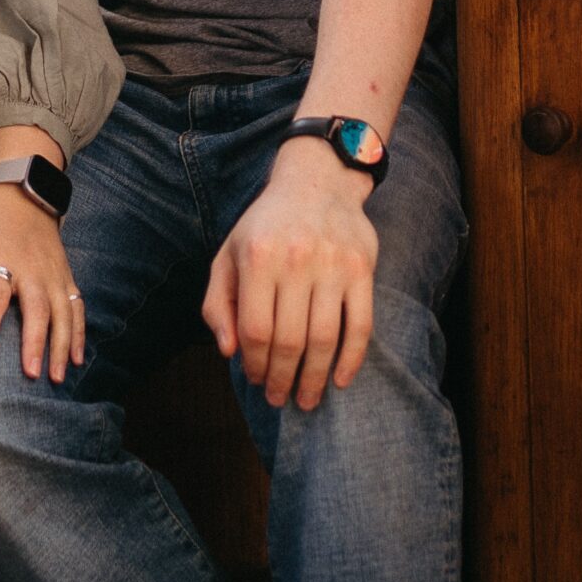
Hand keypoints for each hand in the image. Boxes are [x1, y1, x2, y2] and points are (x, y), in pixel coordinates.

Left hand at [0, 185, 82, 382]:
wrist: (21, 193)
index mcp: (0, 260)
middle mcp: (31, 268)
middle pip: (37, 308)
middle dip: (34, 342)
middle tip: (30, 375)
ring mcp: (53, 273)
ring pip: (63, 312)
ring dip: (62, 345)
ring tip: (57, 378)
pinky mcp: (66, 276)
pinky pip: (77, 307)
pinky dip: (79, 333)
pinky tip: (77, 359)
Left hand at [203, 140, 378, 412]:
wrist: (316, 182)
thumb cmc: (264, 227)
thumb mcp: (228, 255)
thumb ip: (218, 303)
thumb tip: (229, 352)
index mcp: (257, 258)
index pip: (256, 330)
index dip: (255, 364)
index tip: (255, 381)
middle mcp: (296, 260)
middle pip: (290, 340)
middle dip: (283, 378)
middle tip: (280, 399)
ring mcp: (333, 265)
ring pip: (324, 338)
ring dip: (315, 378)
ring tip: (307, 398)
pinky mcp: (362, 269)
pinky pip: (361, 325)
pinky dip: (351, 359)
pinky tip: (340, 380)